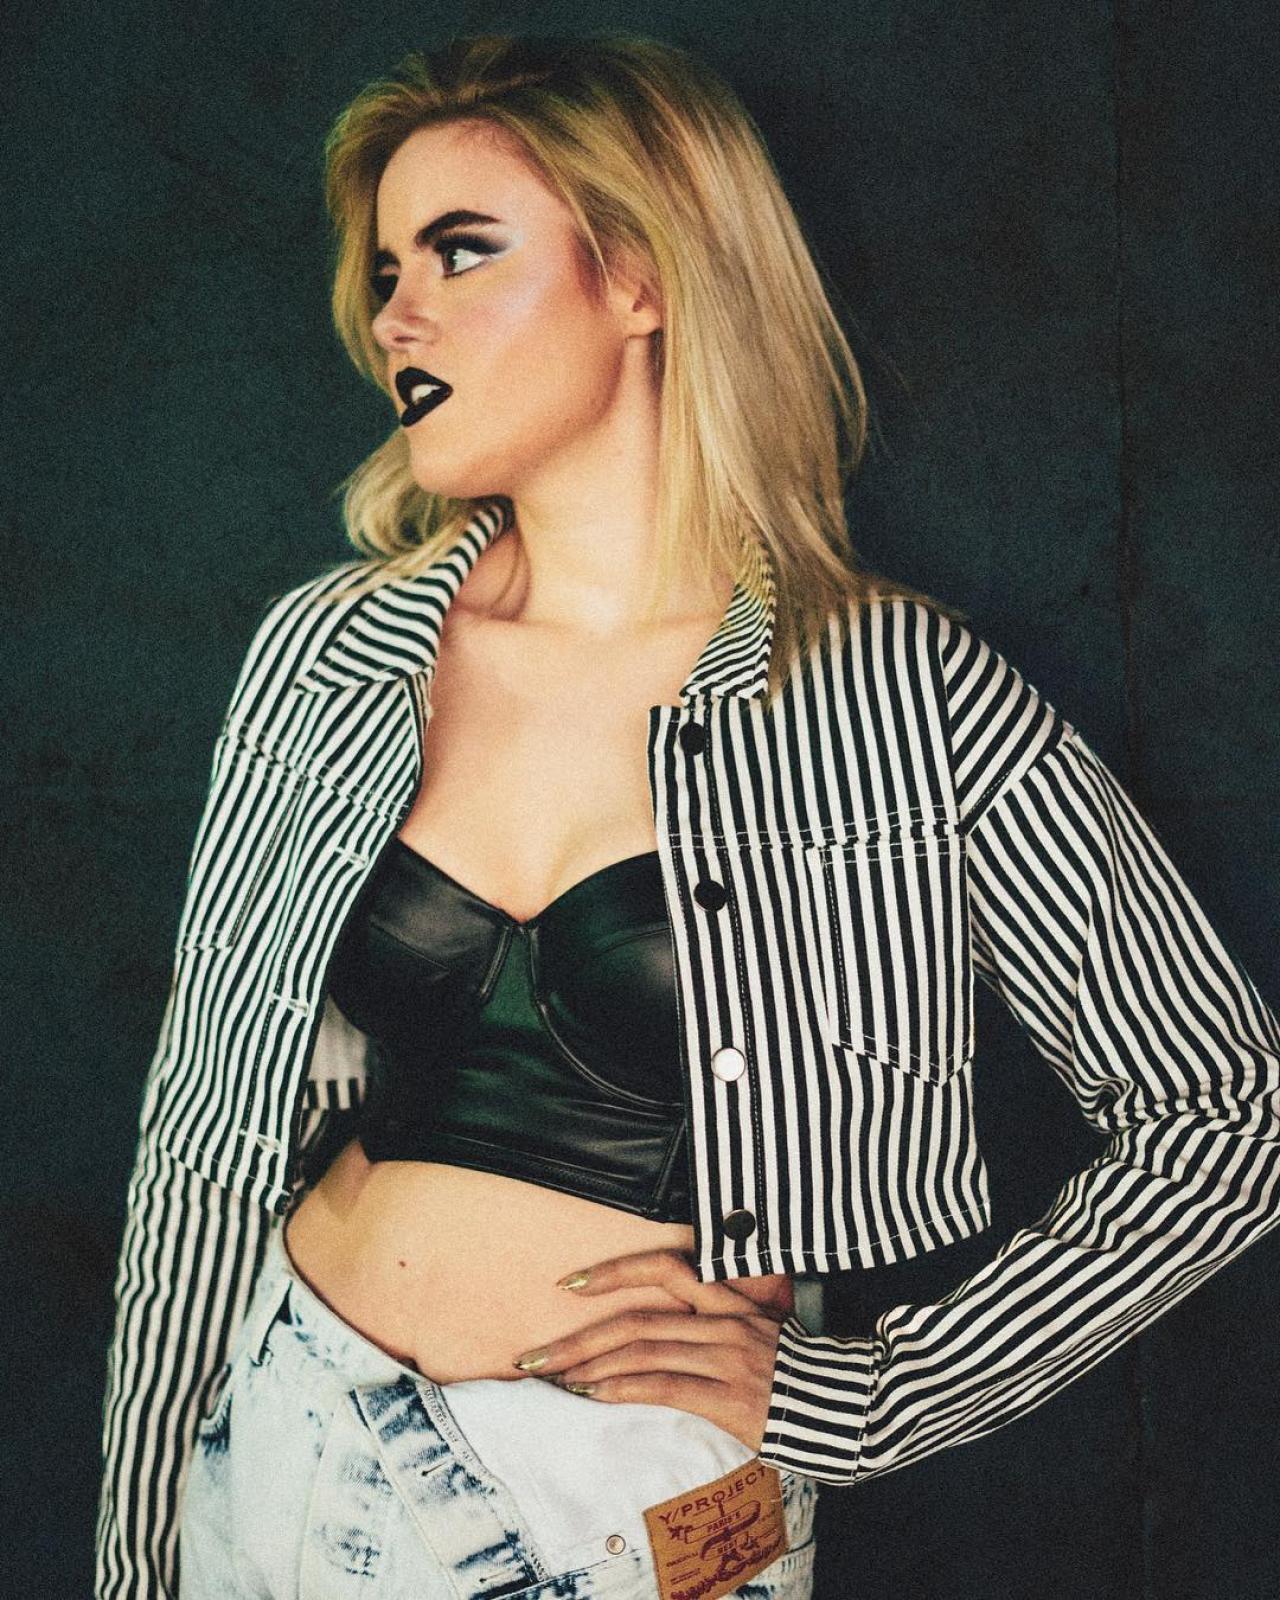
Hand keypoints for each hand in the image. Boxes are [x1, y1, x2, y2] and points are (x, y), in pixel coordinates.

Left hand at [511, 1247, 787, 1453]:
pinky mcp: (731, 1395)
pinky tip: (594, 1393)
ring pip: (643, 1349)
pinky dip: (623, 1387)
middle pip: (636, 1318)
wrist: (851, 1409)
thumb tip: (663, 1338)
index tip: (570, 1285)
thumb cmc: (800, 1377)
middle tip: (531, 1357)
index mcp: (730, 1301)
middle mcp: (725, 1321)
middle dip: (576, 1338)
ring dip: (588, 1365)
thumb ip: (719, 1327)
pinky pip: (665, 1385)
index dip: (614, 1272)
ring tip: (552, 1378)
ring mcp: (728, 1356)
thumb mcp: (763, 1336)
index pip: (666, 1267)